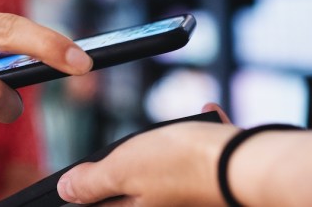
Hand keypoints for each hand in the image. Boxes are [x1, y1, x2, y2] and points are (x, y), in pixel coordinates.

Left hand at [57, 104, 236, 205]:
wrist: (244, 163)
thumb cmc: (183, 165)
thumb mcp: (122, 167)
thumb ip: (91, 182)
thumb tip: (67, 191)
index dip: (86, 189)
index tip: (84, 171)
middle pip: (133, 189)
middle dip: (131, 161)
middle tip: (134, 144)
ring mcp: (191, 197)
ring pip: (169, 168)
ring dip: (167, 143)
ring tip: (172, 128)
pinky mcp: (215, 180)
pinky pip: (202, 155)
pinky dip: (202, 134)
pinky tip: (206, 114)